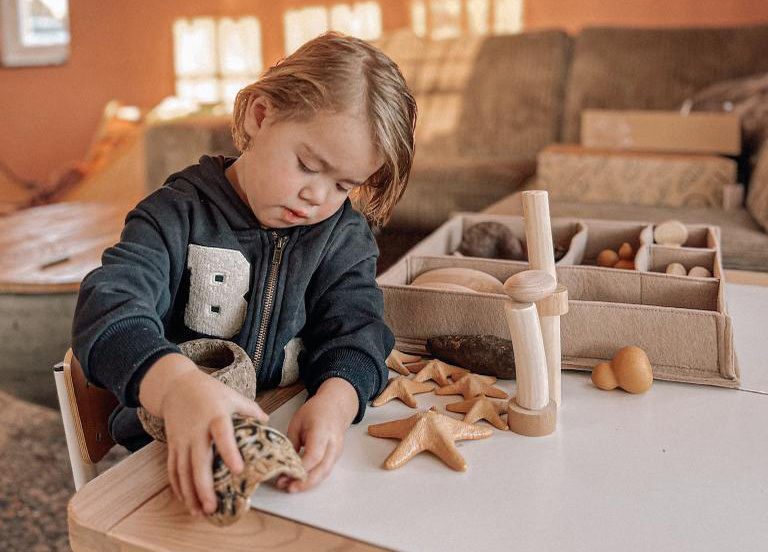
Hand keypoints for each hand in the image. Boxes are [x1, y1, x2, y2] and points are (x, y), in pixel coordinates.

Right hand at [139, 354, 268, 515]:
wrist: (176, 386)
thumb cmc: (208, 391)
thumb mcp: (232, 395)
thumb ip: (250, 409)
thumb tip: (267, 422)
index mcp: (216, 416)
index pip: (223, 435)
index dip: (229, 451)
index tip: (238, 469)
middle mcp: (197, 430)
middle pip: (198, 461)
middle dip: (204, 486)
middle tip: (212, 507)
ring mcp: (182, 439)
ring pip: (183, 470)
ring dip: (190, 492)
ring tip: (199, 512)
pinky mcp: (173, 445)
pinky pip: (173, 468)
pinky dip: (178, 486)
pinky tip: (186, 500)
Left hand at [275, 377, 358, 492]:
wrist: (335, 407)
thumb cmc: (315, 411)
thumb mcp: (297, 422)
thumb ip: (291, 443)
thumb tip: (282, 464)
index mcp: (322, 430)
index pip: (314, 455)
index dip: (301, 468)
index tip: (286, 476)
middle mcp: (333, 442)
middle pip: (323, 468)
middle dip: (305, 482)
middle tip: (289, 488)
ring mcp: (337, 450)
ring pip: (325, 473)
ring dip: (308, 483)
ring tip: (291, 487)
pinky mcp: (336, 456)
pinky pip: (325, 470)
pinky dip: (313, 478)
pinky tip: (300, 481)